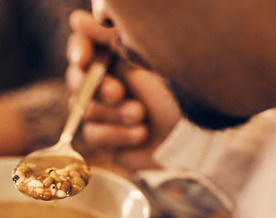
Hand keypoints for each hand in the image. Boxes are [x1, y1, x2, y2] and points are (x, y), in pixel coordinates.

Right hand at [66, 10, 180, 169]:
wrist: (199, 136)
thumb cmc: (178, 91)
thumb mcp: (143, 58)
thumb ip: (109, 36)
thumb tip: (78, 20)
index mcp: (117, 56)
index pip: (82, 46)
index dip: (78, 50)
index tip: (83, 58)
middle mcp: (109, 81)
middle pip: (76, 80)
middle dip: (95, 88)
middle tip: (118, 93)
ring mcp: (108, 111)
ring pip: (84, 109)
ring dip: (113, 113)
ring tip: (141, 115)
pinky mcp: (109, 138)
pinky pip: (92, 134)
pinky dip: (117, 134)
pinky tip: (142, 133)